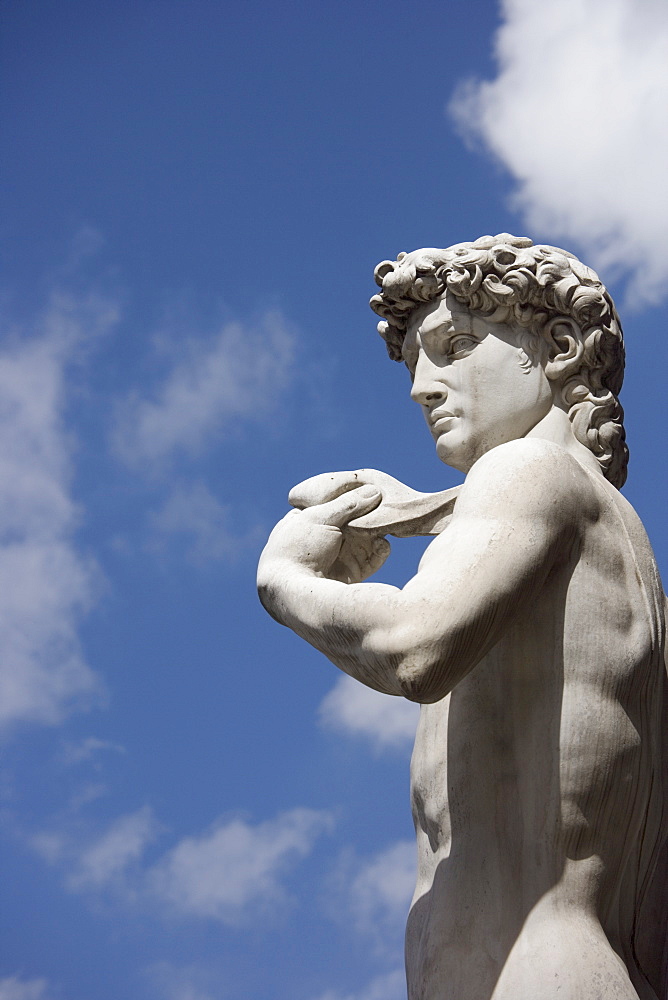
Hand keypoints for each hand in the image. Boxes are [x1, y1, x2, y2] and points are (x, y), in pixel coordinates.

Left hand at [258, 485, 387, 584]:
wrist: (293, 592)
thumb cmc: (299, 548)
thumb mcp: (321, 517)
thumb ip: (349, 504)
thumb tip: (375, 491)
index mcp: (308, 519)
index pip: (337, 502)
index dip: (355, 496)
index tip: (374, 488)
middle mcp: (324, 537)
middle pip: (355, 520)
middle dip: (371, 514)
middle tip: (387, 506)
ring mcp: (337, 556)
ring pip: (365, 539)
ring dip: (377, 532)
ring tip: (387, 525)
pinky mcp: (351, 574)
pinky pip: (371, 560)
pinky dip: (379, 553)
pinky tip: (384, 545)